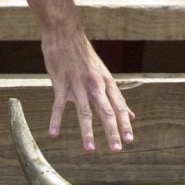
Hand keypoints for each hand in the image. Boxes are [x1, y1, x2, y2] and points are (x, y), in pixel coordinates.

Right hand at [41, 32, 134, 152]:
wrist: (65, 34)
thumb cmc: (86, 58)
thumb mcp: (105, 76)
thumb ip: (117, 99)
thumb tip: (131, 117)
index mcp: (107, 84)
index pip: (119, 107)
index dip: (125, 124)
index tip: (130, 140)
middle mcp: (95, 85)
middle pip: (106, 112)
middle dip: (112, 131)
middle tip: (117, 149)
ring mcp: (78, 85)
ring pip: (84, 112)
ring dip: (87, 132)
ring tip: (90, 149)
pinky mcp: (60, 83)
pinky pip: (58, 105)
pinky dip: (55, 121)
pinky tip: (53, 134)